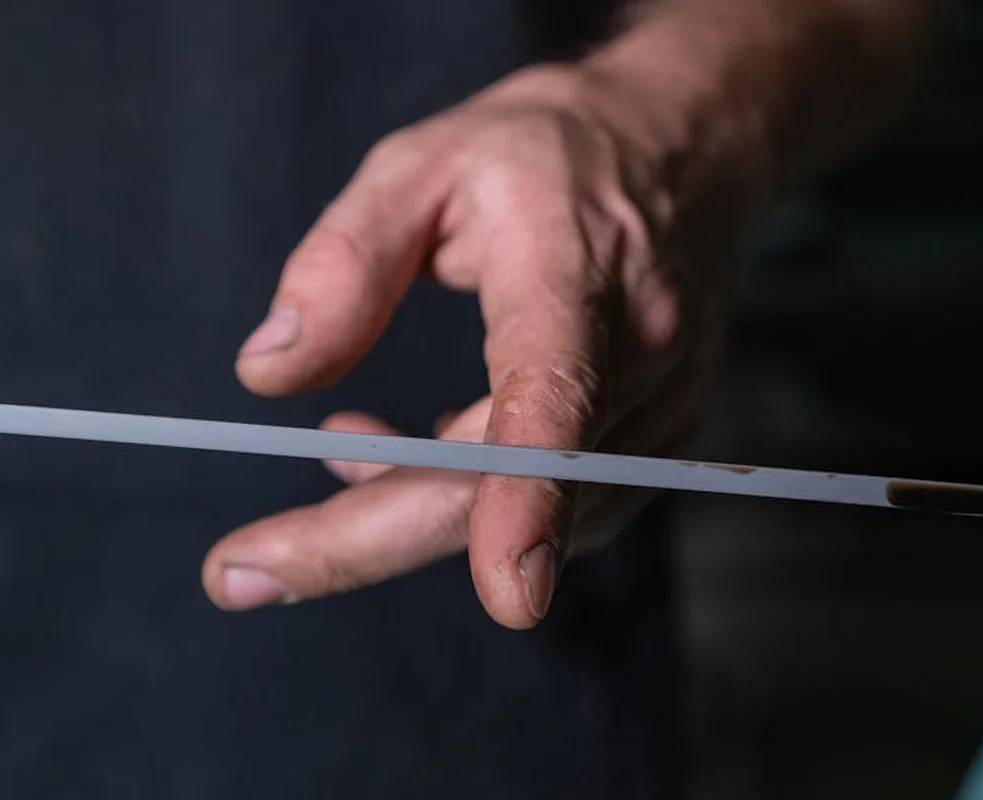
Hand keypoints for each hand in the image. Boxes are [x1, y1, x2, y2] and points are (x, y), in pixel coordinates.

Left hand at [201, 65, 733, 628]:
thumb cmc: (547, 154)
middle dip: (372, 539)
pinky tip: (425, 448)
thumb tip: (268, 374)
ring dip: (416, 503)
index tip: (508, 594)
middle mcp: (642, 353)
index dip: (531, 499)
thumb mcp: (423, 164)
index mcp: (575, 271)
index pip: (556, 395)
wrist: (683, 152)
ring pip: (534, 512)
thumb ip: (345, 262)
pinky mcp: (665, 438)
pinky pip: (561, 503)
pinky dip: (474, 497)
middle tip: (241, 570)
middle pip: (514, 485)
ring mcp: (666, 407)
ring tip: (346, 442)